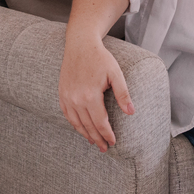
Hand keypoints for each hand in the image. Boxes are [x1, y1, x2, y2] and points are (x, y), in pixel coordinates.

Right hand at [58, 35, 134, 152]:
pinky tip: (81, 129)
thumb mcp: (116, 73)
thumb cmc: (100, 58)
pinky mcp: (62, 94)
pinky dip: (74, 125)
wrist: (80, 45)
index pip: (100, 122)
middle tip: (105, 148)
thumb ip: (123, 93)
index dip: (107, 134)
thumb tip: (131, 112)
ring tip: (94, 142)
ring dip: (86, 135)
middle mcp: (76, 100)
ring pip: (76, 123)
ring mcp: (67, 97)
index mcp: (90, 96)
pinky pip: (67, 115)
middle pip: (88, 126)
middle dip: (98, 139)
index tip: (113, 143)